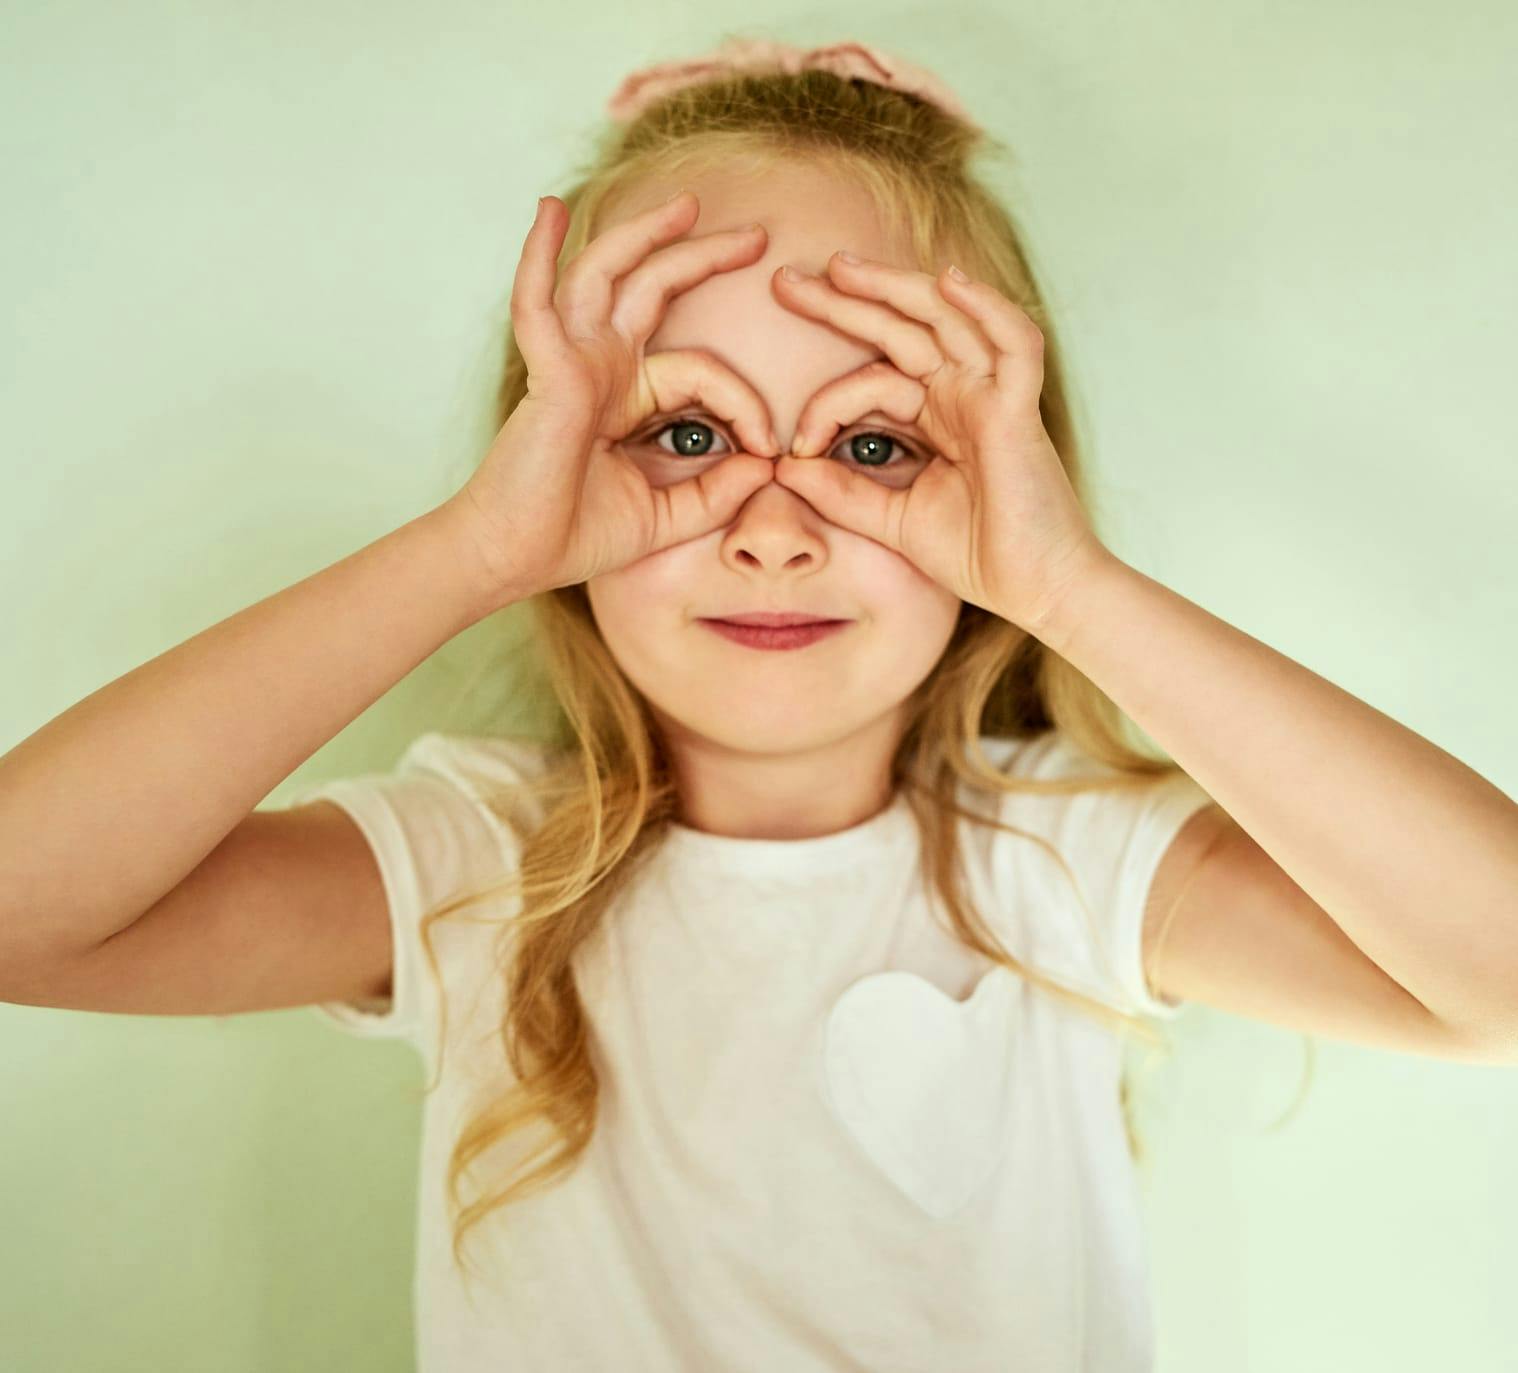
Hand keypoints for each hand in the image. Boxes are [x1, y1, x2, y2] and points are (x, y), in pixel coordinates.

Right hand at [448, 191, 779, 600]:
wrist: (517, 557)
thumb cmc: (576, 535)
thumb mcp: (667, 515)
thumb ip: (717, 492)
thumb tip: (767, 466)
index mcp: (627, 395)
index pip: (703, 371)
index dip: (746, 404)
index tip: (771, 450)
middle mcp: (600, 366)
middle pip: (655, 288)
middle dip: (704, 255)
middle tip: (757, 234)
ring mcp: (572, 362)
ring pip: (608, 274)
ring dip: (644, 233)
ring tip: (687, 205)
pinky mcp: (549, 373)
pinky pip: (538, 302)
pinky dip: (539, 255)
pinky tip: (548, 211)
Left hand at [768, 253, 1109, 631]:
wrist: (1035, 590)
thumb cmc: (975, 555)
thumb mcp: (890, 519)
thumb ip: (841, 492)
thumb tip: (783, 466)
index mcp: (936, 415)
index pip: (873, 378)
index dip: (826, 403)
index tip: (792, 446)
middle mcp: (963, 394)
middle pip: (901, 328)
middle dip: (846, 300)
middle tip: (788, 280)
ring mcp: (992, 395)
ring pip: (945, 319)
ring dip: (894, 287)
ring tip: (840, 266)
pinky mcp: (1018, 410)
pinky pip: (1013, 344)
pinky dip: (987, 307)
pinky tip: (949, 279)